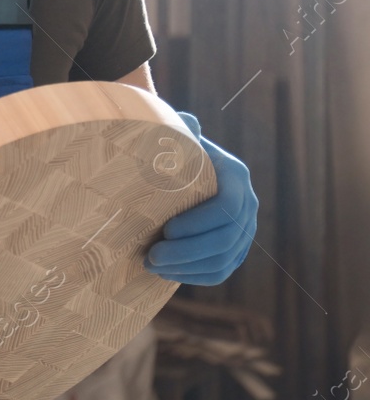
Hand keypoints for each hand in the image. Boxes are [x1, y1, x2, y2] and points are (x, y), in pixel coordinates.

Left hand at [144, 111, 257, 284]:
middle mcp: (247, 205)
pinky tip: (168, 274)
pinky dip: (195, 276)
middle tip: (151, 256)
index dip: (199, 223)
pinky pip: (222, 271)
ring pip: (224, 260)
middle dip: (187, 251)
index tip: (166, 229)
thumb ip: (181, 130)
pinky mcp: (235, 250)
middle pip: (225, 239)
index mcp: (236, 176)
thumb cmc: (174, 151)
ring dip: (187, 267)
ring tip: (152, 265)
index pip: (226, 207)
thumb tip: (188, 123)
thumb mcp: (179, 137)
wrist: (182, 168)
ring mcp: (245, 230)